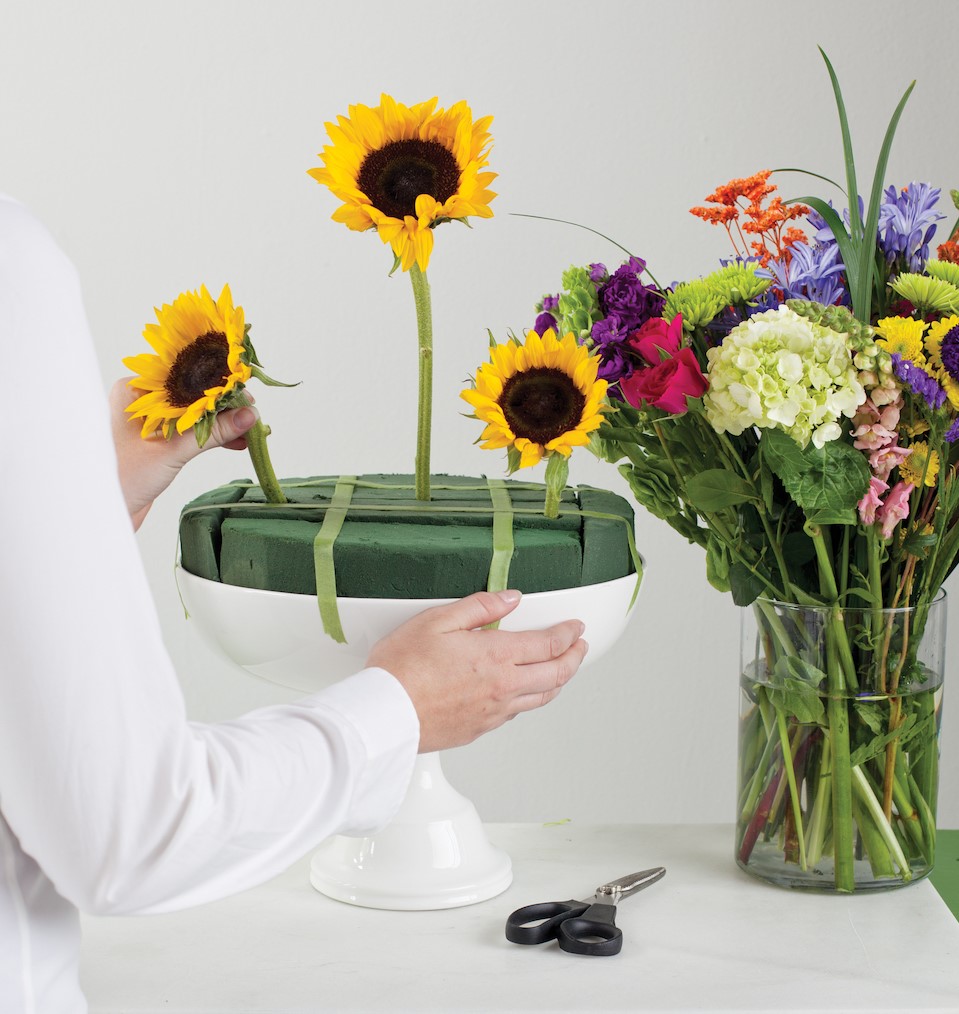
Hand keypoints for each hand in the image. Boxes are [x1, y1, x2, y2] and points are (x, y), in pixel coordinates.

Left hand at [110, 378, 257, 530]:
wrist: (101, 515)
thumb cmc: (121, 480)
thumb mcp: (171, 453)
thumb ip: (211, 434)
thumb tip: (248, 416)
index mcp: (135, 391)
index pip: (183, 376)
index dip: (216, 382)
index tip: (244, 392)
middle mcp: (143, 401)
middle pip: (193, 394)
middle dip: (224, 405)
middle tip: (252, 414)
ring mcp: (152, 421)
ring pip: (196, 414)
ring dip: (222, 422)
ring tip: (249, 430)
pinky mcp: (161, 441)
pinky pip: (193, 431)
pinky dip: (213, 436)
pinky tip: (235, 442)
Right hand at [367, 590, 587, 752]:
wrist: (384, 716)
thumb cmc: (401, 669)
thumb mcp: (437, 620)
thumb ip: (479, 607)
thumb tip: (510, 599)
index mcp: (496, 657)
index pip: (548, 645)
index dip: (568, 634)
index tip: (575, 627)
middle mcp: (502, 687)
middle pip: (556, 674)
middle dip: (575, 657)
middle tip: (580, 646)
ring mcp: (493, 712)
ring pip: (541, 698)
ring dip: (559, 681)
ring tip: (563, 670)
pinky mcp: (480, 729)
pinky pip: (517, 713)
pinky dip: (531, 699)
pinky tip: (525, 693)